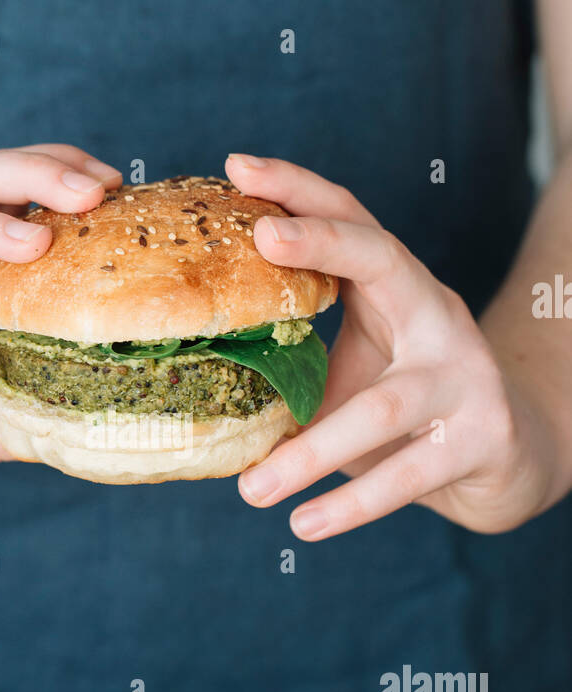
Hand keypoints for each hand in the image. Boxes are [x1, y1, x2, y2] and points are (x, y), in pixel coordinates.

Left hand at [225, 153, 557, 537]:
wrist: (510, 457)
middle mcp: (437, 316)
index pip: (351, 220)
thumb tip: (180, 386)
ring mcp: (465, 376)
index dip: (297, 190)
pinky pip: (408, 473)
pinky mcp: (482, 438)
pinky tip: (304, 526)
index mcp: (397, 291)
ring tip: (251, 490)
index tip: (236, 165)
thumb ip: (291, 368)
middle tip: (260, 240)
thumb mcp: (350, 375)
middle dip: (323, 242)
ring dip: (312, 450)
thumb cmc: (408, 411)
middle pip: (384, 259)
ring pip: (383, 404)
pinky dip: (352, 504)